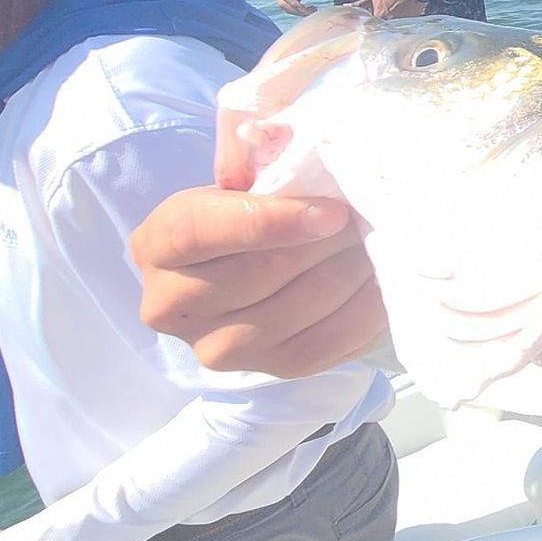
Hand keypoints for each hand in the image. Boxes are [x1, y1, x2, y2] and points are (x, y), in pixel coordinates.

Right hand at [132, 187, 385, 377]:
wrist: (243, 266)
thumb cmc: (243, 211)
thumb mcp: (237, 181)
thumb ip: (261, 170)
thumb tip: (318, 169)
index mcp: (158, 246)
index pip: (203, 231)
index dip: (272, 220)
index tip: (331, 211)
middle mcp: (174, 307)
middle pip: (263, 273)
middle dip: (328, 241)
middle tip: (371, 215)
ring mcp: (219, 348)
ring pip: (302, 307)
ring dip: (353, 269)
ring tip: (381, 240)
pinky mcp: (269, 371)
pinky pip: (328, 345)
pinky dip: (365, 310)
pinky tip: (384, 279)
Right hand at [275, 0, 318, 15]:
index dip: (293, 3)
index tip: (304, 9)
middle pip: (283, 4)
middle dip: (296, 10)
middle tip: (311, 12)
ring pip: (286, 8)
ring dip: (298, 12)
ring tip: (313, 10)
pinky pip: (291, 8)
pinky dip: (299, 11)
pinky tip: (310, 10)